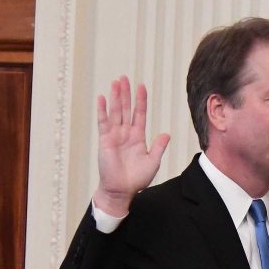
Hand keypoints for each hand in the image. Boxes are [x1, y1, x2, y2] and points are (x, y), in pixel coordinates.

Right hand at [94, 76, 169, 216]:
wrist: (122, 190)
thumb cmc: (136, 178)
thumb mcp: (152, 161)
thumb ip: (158, 147)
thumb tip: (166, 134)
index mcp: (138, 137)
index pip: (139, 114)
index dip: (141, 101)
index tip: (142, 87)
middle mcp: (126, 133)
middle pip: (126, 109)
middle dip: (126, 94)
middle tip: (125, 78)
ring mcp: (114, 135)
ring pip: (116, 112)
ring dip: (116, 97)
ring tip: (116, 83)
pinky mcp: (105, 140)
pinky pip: (103, 122)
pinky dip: (103, 110)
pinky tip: (103, 98)